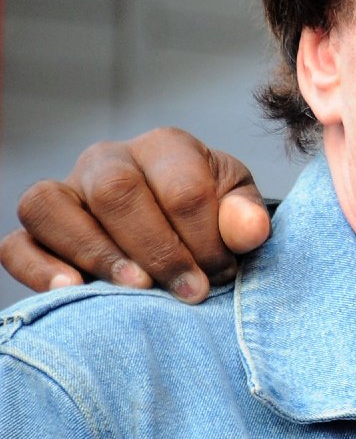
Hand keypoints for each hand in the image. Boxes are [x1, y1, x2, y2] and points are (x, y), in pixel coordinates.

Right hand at [1, 128, 271, 299]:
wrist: (187, 233)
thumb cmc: (215, 217)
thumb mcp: (240, 210)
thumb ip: (246, 217)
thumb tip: (249, 231)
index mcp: (165, 147)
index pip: (181, 186)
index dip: (204, 237)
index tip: (222, 275)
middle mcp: (107, 160)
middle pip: (117, 192)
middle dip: (158, 248)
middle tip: (190, 292)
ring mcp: (65, 192)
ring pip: (50, 206)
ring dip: (97, 252)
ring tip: (137, 288)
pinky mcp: (37, 231)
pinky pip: (15, 243)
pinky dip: (36, 267)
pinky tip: (71, 289)